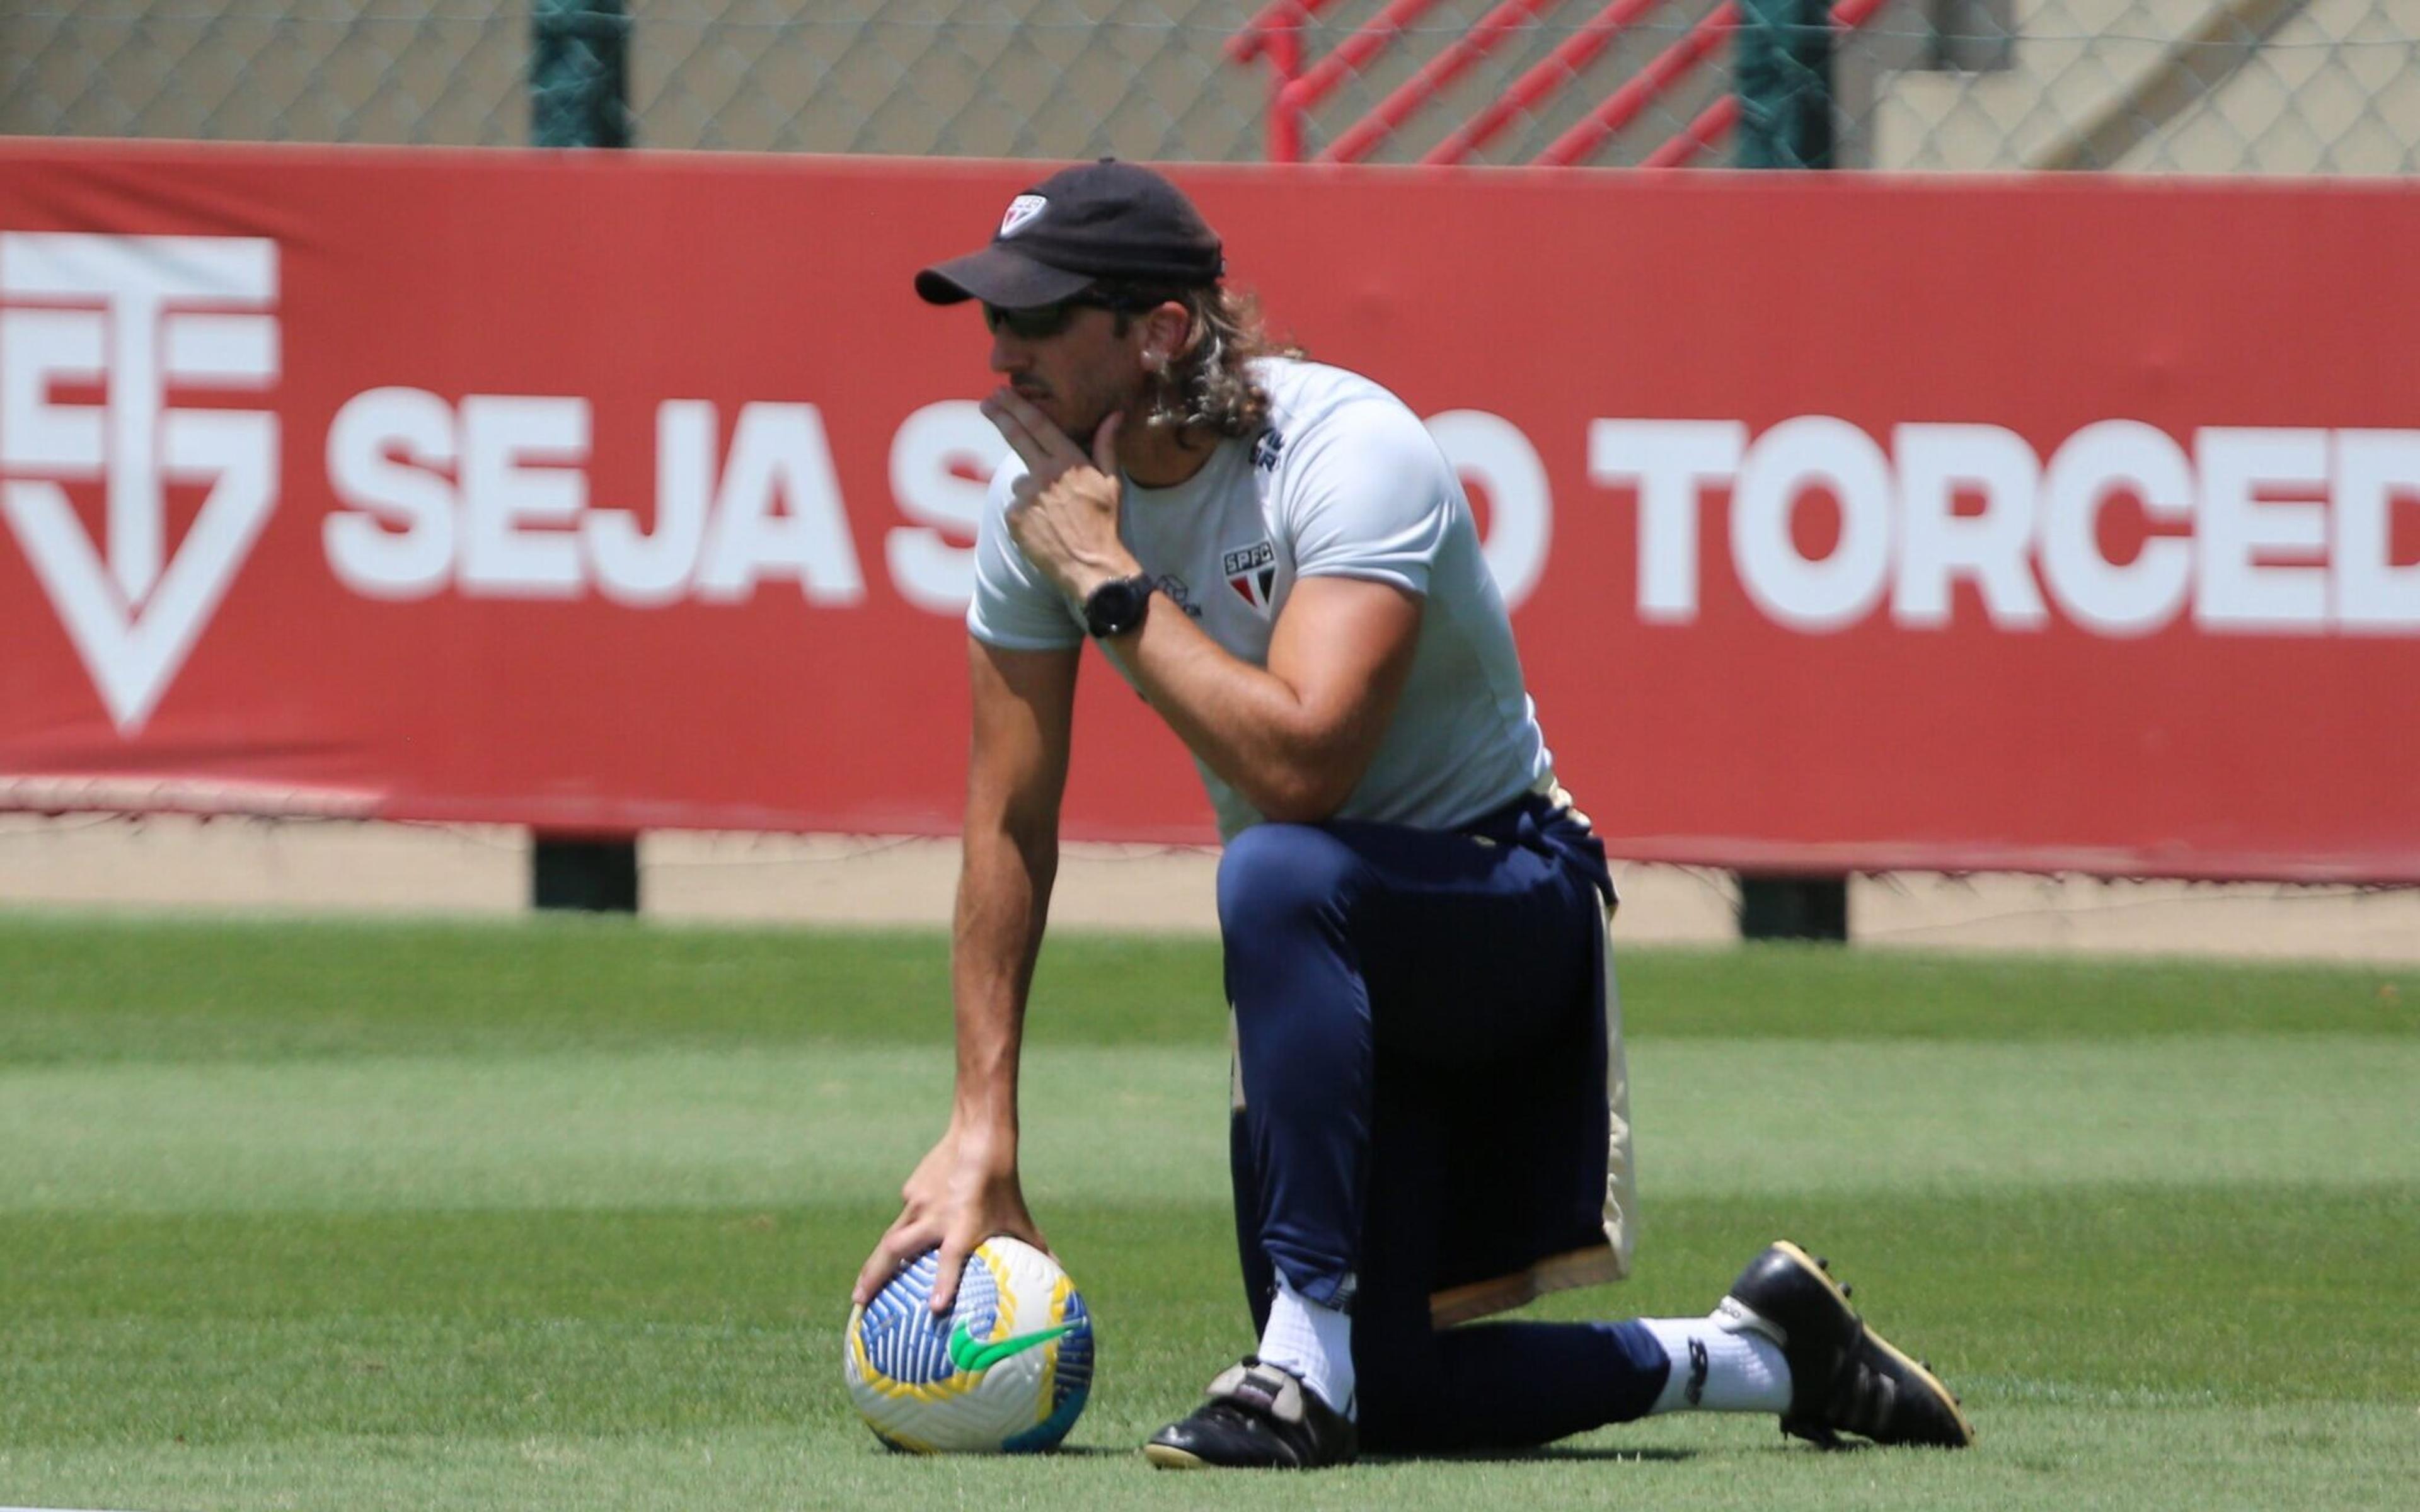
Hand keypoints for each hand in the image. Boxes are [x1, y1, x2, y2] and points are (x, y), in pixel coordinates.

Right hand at [851, 1123, 1046, 1315]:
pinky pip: (904, 1217)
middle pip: (896, 1248)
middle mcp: (935, 1216)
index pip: (951, 1258)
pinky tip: (890, 1250)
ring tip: (859, 1293)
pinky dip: (899, 1234)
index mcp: (962, 1225)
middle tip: (860, 1303)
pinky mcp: (911, 1191)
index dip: (943, 1282)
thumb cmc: (1003, 1183)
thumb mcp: (1019, 1218)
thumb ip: (1035, 1247)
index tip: (935, 1308)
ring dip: (873, 1266)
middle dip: (876, 1277)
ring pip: (890, 1237)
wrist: (979, 1134)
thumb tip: (1059, 1270)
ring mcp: (918, 1202)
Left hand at [983, 390, 1138, 600]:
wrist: (1092, 567)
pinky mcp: (1014, 518)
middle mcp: (1045, 474)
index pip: (1038, 424)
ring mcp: (1027, 496)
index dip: (1017, 406)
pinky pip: (1016, 508)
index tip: (1002, 393)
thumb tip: (1115, 415)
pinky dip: (1026, 514)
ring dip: (1030, 491)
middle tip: (986, 403)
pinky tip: (1045, 528)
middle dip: (1000, 416)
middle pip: (1016, 437)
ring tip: (1054, 514)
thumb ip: (1106, 445)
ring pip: (1021, 482)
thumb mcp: (1111, 482)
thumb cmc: (1106, 524)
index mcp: (1069, 461)